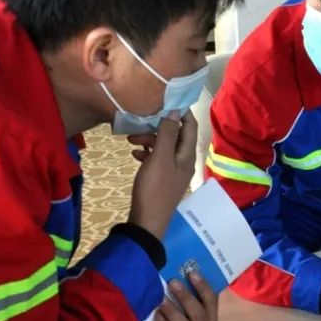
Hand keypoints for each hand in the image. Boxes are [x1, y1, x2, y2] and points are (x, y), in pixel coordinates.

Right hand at [128, 111, 196, 238]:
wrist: (146, 220)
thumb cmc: (154, 187)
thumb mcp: (160, 157)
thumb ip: (168, 133)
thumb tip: (175, 110)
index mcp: (188, 155)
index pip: (190, 126)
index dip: (180, 111)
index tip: (164, 100)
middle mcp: (185, 161)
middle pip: (175, 135)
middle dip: (157, 127)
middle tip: (138, 125)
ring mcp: (174, 170)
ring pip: (164, 147)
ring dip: (149, 140)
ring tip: (130, 141)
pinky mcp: (163, 178)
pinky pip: (157, 159)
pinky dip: (147, 153)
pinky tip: (134, 155)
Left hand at [154, 272, 218, 320]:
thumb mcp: (193, 313)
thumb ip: (193, 298)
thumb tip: (184, 273)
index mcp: (211, 318)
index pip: (211, 300)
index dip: (203, 287)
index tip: (192, 273)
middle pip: (197, 313)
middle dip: (185, 297)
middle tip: (173, 283)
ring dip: (172, 311)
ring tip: (162, 300)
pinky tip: (157, 316)